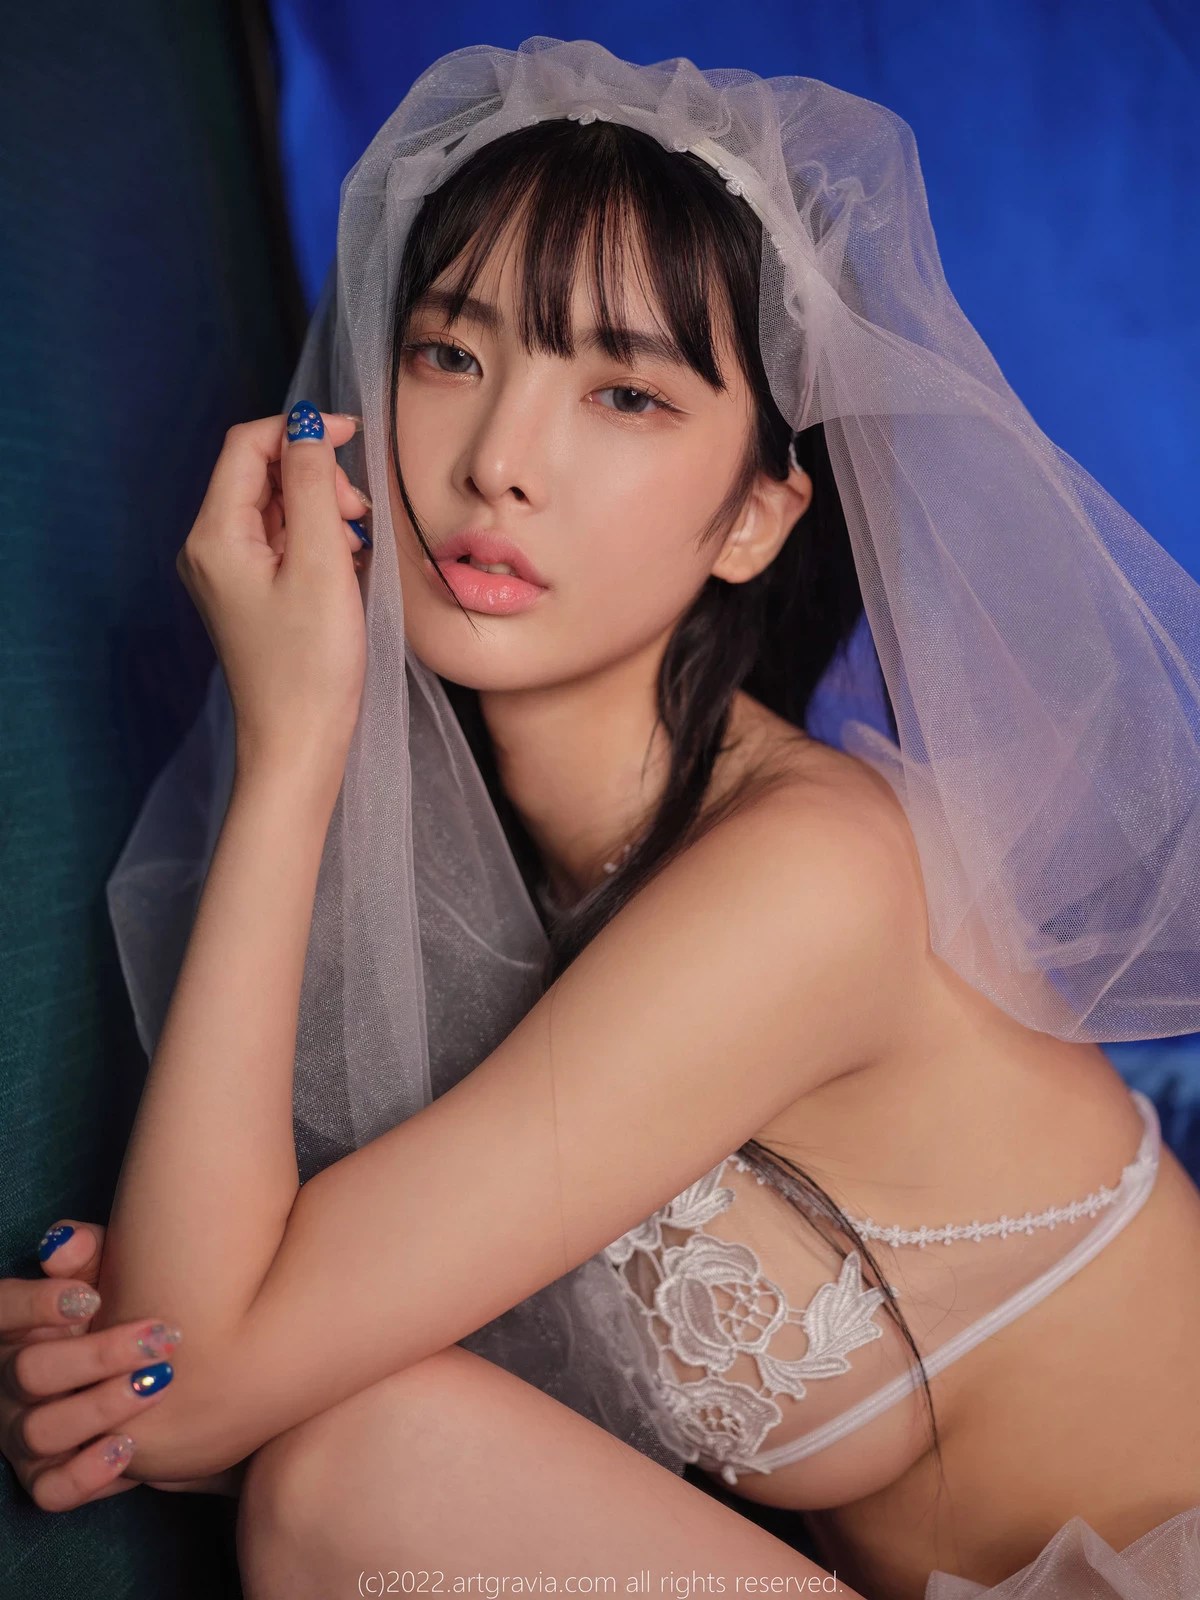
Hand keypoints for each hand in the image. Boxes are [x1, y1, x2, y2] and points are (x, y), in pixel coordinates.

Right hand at [0, 1221, 238, 1507]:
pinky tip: (131, 1445)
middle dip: (100, 1355)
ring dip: (103, 1408)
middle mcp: (4, 1380)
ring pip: (42, 1431)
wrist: (120, 1367)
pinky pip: (51, 1491)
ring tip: (158, 1384)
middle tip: (162, 1337)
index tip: (92, 1296)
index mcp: (10, 1323)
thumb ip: (82, 1250)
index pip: (4, 1310)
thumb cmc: (107, 1304)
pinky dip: (88, 1473)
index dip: (39, 1305)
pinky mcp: (40, 1474)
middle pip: (31, 1373)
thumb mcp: (94, 1269)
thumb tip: (64, 1245)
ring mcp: (18, 1432)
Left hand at [176, 405, 371, 788]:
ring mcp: (226, 574)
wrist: (298, 744)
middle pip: (261, 474)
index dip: (300, 429)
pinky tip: (345, 568)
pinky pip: (280, 543)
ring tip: (355, 549)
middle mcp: (209, 549)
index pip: (247, 445)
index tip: (353, 436)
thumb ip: (313, 486)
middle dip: (315, 478)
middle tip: (358, 517)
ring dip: (321, 511)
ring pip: (275, 508)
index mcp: (214, 535)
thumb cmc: (311, 666)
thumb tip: (306, 425)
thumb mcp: (322, 563)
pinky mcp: (249, 596)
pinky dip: (315, 541)